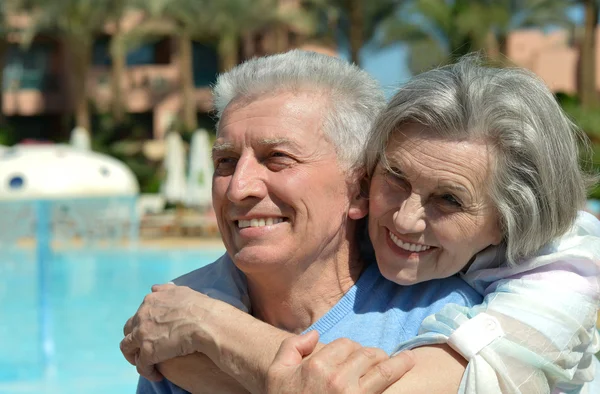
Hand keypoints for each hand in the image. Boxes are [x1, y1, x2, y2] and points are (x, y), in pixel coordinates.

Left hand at [120, 283, 214, 380]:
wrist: (207, 323)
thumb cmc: (200, 307)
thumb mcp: (181, 291)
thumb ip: (166, 290)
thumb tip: (154, 289)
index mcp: (151, 301)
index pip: (139, 314)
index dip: (144, 324)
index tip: (152, 332)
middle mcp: (142, 315)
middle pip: (129, 329)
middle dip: (134, 339)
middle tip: (145, 348)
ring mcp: (143, 334)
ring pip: (128, 348)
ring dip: (134, 356)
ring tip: (146, 364)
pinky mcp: (148, 352)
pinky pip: (142, 365)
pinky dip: (147, 371)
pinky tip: (156, 375)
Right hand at [266, 332, 414, 393]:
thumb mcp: (277, 372)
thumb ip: (292, 346)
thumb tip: (315, 334)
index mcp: (318, 365)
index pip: (346, 344)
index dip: (352, 347)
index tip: (356, 354)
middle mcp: (338, 379)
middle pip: (367, 354)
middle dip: (375, 354)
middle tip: (381, 358)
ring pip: (384, 370)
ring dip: (397, 364)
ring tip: (408, 360)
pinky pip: (387, 389)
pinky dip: (398, 380)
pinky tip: (406, 371)